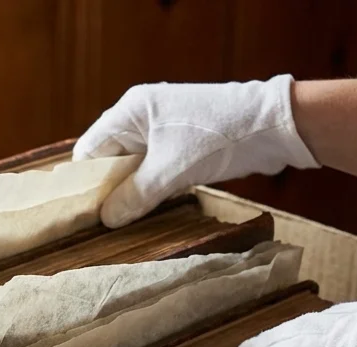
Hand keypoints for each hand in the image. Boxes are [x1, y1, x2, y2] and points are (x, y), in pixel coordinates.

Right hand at [73, 75, 318, 227]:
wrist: (273, 126)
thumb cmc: (216, 138)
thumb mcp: (170, 171)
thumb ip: (134, 196)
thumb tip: (106, 220)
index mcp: (130, 110)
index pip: (91, 149)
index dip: (85, 182)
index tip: (83, 214)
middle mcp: (142, 116)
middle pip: (111, 159)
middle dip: (109, 190)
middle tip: (104, 225)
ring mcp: (163, 129)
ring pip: (134, 167)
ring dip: (132, 192)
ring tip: (125, 222)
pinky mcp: (182, 144)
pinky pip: (155, 170)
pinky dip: (152, 188)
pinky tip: (150, 210)